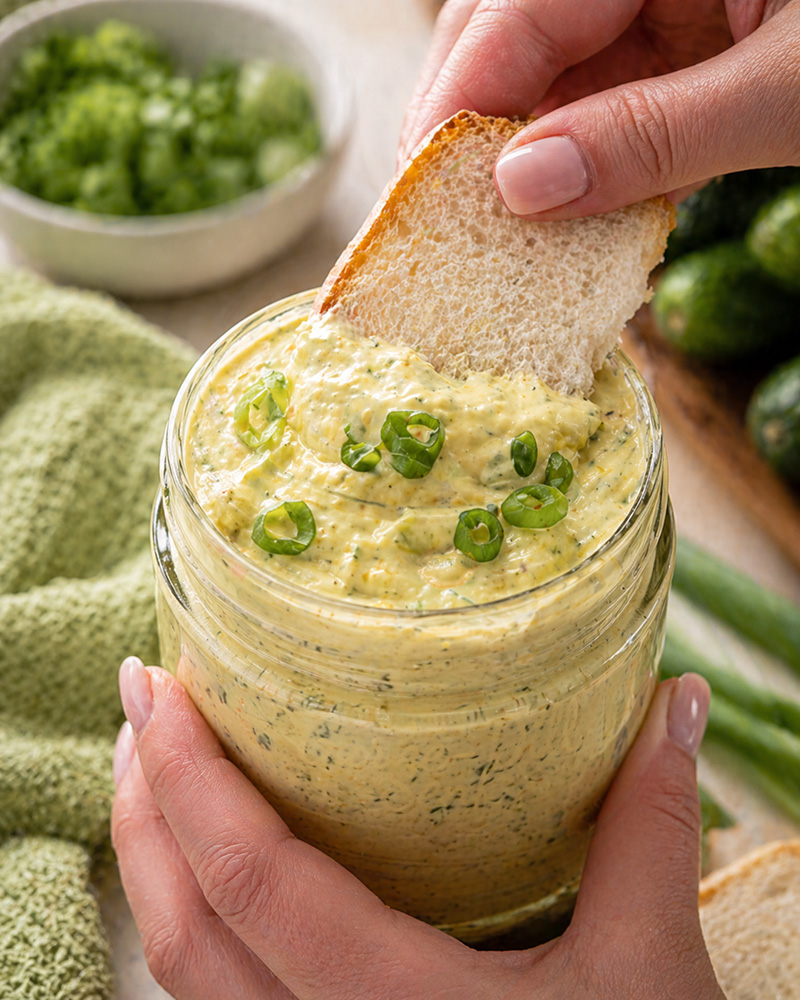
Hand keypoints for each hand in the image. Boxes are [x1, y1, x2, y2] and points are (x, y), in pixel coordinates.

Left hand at [112, 656, 722, 998]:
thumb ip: (651, 826)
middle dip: (143, 803)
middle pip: (181, 930)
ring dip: (151, 858)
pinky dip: (189, 914)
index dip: (189, 777)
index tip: (158, 684)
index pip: (253, 883)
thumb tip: (672, 700)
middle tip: (142, 699)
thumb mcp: (650, 969)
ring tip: (154, 763)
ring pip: (181, 974)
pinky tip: (211, 863)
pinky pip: (215, 999)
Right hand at [400, 0, 799, 217]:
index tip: (415, 196)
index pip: (516, 10)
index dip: (458, 107)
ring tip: (499, 234)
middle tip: (440, 223)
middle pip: (512, 31)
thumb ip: (652, 138)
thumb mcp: (790, 89)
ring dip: (527, 155)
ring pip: (552, 68)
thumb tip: (525, 193)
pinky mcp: (681, 28)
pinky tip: (567, 210)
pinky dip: (583, 155)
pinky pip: (603, 88)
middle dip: (475, 129)